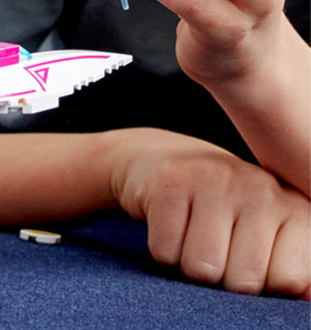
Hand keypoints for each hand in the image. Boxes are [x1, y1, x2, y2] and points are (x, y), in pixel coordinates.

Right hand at [110, 128, 308, 298]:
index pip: (287, 281)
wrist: (171, 162)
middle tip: (217, 253)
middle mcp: (263, 190)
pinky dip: (163, 252)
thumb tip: (305, 296)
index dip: (261, 287)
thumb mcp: (271, 238)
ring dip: (189, 268)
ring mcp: (216, 181)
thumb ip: (292, 270)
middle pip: (243, 282)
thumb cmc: (227, 216)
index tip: (250, 264)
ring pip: (201, 269)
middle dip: (222, 281)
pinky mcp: (171, 182)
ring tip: (192, 242)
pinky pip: (165, 251)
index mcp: (297, 210)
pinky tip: (172, 228)